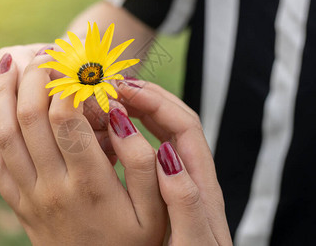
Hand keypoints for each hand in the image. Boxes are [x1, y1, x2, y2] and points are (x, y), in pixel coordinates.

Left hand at [0, 53, 166, 244]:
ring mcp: (31, 195)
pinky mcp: (19, 203)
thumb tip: (120, 117)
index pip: (67, 120)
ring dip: (3, 94)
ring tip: (8, 64)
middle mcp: (53, 186)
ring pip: (5, 134)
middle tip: (42, 52)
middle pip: (30, 118)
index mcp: (90, 183)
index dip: (66, 84)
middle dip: (34, 78)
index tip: (73, 63)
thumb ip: (143, 162)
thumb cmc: (133, 242)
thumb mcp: (155, 208)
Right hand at [116, 79, 231, 245]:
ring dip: (142, 110)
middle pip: (176, 119)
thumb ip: (184, 200)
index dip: (156, 102)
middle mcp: (194, 172)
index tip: (125, 90)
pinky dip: (137, 132)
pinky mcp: (171, 184)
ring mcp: (183, 176)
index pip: (184, 125)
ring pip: (165, 131)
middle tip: (116, 85)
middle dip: (148, 96)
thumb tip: (166, 157)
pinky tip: (117, 132)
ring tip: (114, 100)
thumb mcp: (193, 238)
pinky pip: (155, 146)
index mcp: (201, 180)